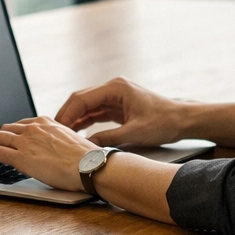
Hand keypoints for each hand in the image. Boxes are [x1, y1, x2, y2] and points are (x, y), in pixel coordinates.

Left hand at [0, 116, 94, 191]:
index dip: (10, 133)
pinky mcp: (21, 157)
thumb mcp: (70, 143)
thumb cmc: (87, 160)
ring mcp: (26, 141)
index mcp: (46, 123)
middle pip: (6, 129)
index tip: (7, 139)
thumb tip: (53, 153)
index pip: (21, 124)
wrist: (91, 166)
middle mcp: (34, 127)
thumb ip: (56, 143)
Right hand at [54, 77, 189, 146]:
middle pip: (81, 99)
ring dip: (73, 118)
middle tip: (52, 131)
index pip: (83, 98)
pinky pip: (95, 112)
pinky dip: (84, 121)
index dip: (67, 113)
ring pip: (86, 105)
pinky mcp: (117, 105)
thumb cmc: (163, 123)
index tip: (57, 128)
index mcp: (116, 88)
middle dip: (66, 115)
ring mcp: (114, 96)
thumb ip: (109, 138)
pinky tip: (75, 132)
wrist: (182, 120)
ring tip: (60, 133)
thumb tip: (87, 146)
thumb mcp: (135, 134)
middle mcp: (112, 88)